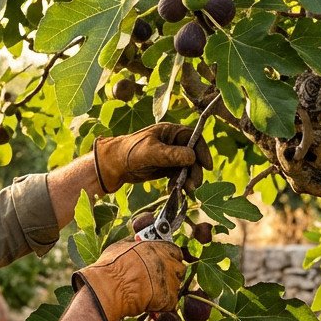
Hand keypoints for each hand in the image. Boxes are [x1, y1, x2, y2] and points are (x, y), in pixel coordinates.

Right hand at [71, 239, 183, 320]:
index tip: (163, 262)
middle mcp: (168, 263)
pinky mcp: (169, 299)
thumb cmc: (112, 267)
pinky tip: (149, 303)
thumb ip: (135, 245)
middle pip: (179, 268)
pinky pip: (170, 302)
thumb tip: (136, 242)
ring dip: (166, 289)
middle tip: (157, 279)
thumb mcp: (122, 247)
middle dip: (171, 274)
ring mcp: (170, 282)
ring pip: (176, 286)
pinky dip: (162, 304)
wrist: (110, 288)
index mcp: (159, 248)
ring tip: (150, 293)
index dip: (169, 258)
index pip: (175, 251)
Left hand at [92, 122, 212, 193]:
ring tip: (186, 189)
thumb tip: (192, 157)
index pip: (193, 138)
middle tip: (194, 184)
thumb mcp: (150, 152)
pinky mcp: (166, 168)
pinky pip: (179, 175)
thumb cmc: (130, 152)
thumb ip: (171, 155)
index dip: (202, 151)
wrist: (113, 165)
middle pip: (193, 155)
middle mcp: (172, 142)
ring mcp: (170, 156)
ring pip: (187, 167)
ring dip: (189, 178)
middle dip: (195, 169)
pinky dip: (180, 182)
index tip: (207, 165)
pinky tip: (176, 189)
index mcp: (170, 131)